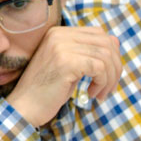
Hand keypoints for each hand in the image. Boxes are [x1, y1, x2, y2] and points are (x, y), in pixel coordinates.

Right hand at [6, 25, 121, 126]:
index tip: (106, 75)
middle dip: (114, 67)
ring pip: (106, 56)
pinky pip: (99, 68)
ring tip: (99, 93)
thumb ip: (88, 52)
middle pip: (106, 43)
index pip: (99, 33)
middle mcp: (60, 35)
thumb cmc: (46, 91)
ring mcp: (62, 47)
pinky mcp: (66, 62)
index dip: (111, 54)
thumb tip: (116, 41)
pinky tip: (91, 94)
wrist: (24, 107)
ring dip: (109, 78)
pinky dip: (102, 83)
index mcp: (59, 33)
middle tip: (108, 87)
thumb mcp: (69, 66)